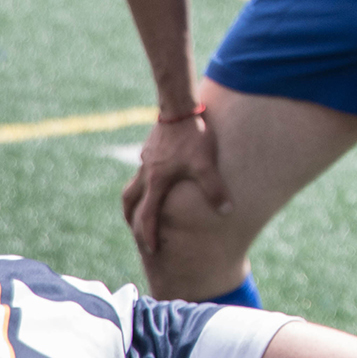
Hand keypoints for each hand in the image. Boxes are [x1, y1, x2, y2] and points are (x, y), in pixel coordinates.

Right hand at [120, 110, 229, 253]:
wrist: (180, 107)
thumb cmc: (193, 135)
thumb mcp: (206, 164)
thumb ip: (214, 189)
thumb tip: (227, 211)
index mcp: (156, 182)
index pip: (147, 216)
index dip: (149, 235)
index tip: (152, 251)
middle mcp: (146, 173)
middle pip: (130, 203)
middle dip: (133, 222)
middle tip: (139, 236)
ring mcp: (146, 160)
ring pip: (132, 187)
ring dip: (134, 203)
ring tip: (139, 212)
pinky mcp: (151, 149)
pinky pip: (142, 173)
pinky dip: (144, 184)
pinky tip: (157, 181)